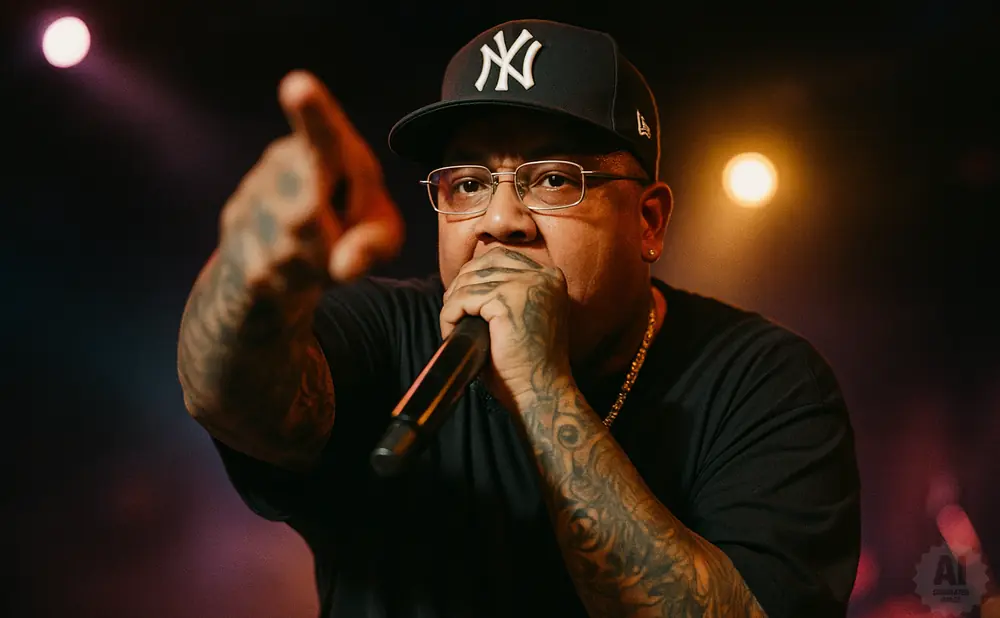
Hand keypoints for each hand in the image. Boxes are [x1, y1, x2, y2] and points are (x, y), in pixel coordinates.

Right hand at [218, 70, 402, 293]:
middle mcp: (284, 164)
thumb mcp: (380, 238)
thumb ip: (374, 246)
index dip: (311, 112)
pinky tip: (289, 267)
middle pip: (306, 216)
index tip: (298, 86)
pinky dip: (289, 281)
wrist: (286, 261)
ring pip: (286, 250)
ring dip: (310, 265)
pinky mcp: (233, 230)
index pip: (322, 134)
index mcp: (331, 153)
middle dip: (326, 244)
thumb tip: (345, 267)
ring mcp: (252, 196)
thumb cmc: (351, 233)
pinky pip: (267, 270)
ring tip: (314, 254)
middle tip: (336, 242)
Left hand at [440, 247, 572, 411]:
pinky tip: (451, 332)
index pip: (500, 258)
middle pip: (484, 263)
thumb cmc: (529, 364)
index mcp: (550, 277)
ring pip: (470, 281)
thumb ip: (504, 293)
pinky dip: (449, 315)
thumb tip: (464, 279)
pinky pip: (463, 299)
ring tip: (452, 327)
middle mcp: (544, 275)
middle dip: (461, 286)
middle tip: (453, 314)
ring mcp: (527, 285)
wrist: (542, 392)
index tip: (463, 301)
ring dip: (453, 303)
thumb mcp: (523, 317)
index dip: (475, 277)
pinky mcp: (507, 300)